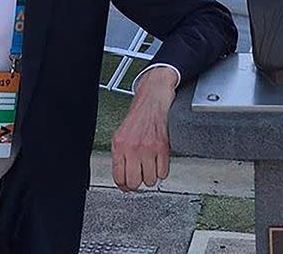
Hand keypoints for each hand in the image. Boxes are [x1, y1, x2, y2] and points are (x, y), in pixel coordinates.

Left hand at [111, 67, 176, 190]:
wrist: (154, 97)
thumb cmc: (139, 115)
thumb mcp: (122, 133)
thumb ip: (121, 154)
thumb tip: (122, 177)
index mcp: (119, 145)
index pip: (118, 177)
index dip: (124, 185)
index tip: (128, 185)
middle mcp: (132, 147)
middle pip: (135, 183)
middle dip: (138, 182)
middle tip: (140, 175)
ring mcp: (148, 147)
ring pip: (151, 180)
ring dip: (152, 175)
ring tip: (151, 165)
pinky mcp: (163, 147)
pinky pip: (164, 173)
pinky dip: (163, 170)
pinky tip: (159, 160)